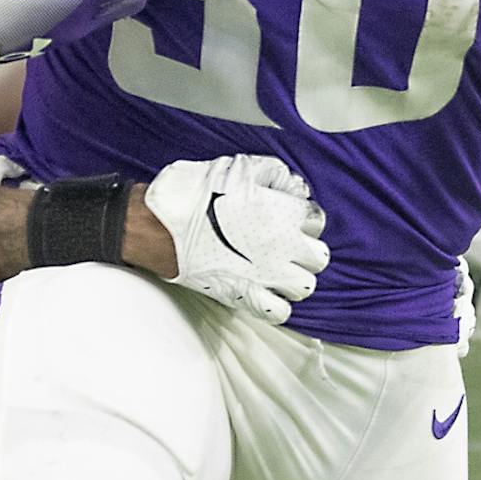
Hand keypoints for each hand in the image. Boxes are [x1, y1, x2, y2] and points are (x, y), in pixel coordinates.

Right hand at [144, 154, 329, 324]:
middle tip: (287, 244)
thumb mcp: (238, 167)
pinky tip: (265, 290)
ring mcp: (267, 275)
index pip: (317, 219)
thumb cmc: (196, 193)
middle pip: (318, 256)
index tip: (288, 215)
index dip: (303, 216)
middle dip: (306, 249)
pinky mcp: (248, 297)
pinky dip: (277, 304)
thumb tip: (293, 186)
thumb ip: (273, 174)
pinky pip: (280, 312)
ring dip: (295, 277)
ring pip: (305, 286)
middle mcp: (283, 247)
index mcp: (284, 213)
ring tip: (278, 268)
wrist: (162, 226)